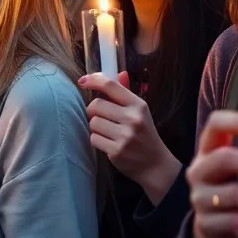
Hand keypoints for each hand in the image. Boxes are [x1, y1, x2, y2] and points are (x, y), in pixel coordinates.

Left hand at [80, 71, 179, 203]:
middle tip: (101, 117)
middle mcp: (132, 119)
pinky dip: (97, 141)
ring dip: (95, 127)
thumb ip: (126, 93)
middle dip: (93, 111)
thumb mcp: (140, 112)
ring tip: (108, 132)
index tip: (82, 81)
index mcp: (138, 105)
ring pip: (93, 123)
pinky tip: (109, 143)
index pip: (111, 86)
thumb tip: (118, 72)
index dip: (93, 80)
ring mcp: (125, 136)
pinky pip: (94, 139)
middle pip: (96, 105)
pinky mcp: (116, 152)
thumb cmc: (145, 135)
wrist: (155, 165)